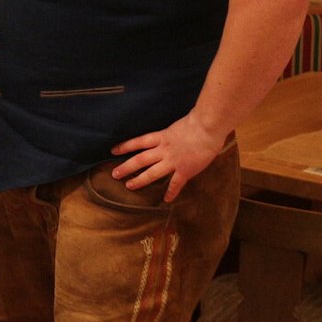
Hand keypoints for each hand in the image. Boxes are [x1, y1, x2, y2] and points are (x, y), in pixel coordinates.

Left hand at [111, 112, 225, 201]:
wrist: (207, 127)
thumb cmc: (197, 122)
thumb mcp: (177, 126)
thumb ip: (171, 133)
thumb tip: (170, 135)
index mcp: (161, 137)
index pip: (138, 141)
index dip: (125, 146)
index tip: (113, 151)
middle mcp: (163, 150)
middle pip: (140, 159)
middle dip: (126, 167)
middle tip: (114, 174)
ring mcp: (173, 161)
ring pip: (152, 173)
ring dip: (140, 180)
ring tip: (129, 186)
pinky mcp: (185, 170)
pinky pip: (176, 183)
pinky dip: (171, 192)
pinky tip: (166, 200)